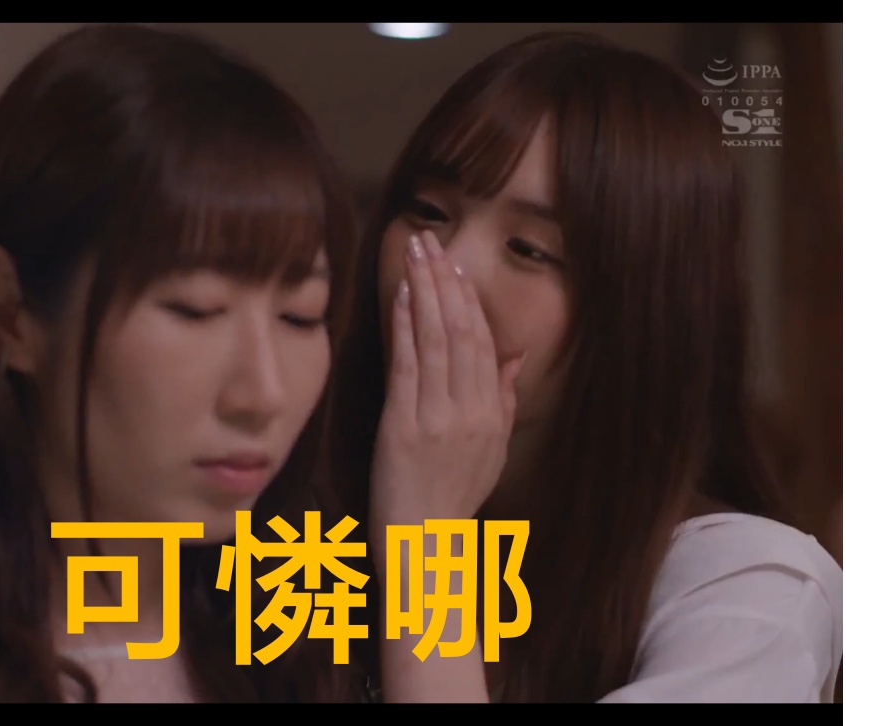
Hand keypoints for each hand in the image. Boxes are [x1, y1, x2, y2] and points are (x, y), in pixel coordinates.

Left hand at [369, 230, 524, 557]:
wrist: (424, 542)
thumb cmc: (451, 497)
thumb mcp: (491, 450)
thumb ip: (502, 399)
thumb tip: (514, 354)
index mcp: (490, 414)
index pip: (483, 343)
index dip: (469, 300)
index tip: (455, 266)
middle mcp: (470, 411)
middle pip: (463, 333)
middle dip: (446, 282)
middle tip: (431, 242)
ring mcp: (438, 417)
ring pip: (438, 341)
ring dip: (427, 292)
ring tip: (415, 254)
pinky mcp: (405, 426)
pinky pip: (409, 367)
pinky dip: (408, 328)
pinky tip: (404, 297)